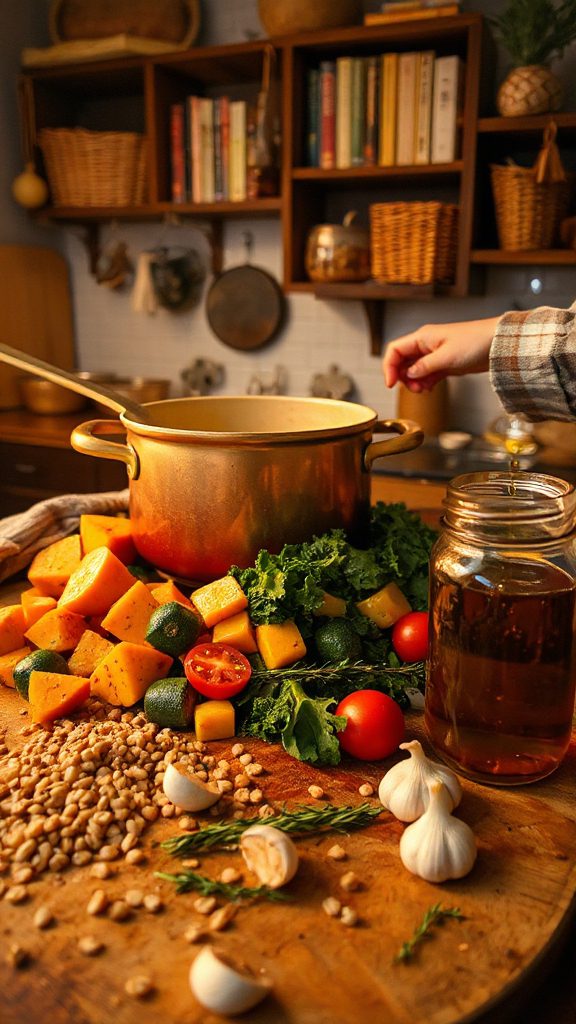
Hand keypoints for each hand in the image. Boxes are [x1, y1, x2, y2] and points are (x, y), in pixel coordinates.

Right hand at [382, 316, 501, 391]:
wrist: (497, 343)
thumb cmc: (475, 342)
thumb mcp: (446, 357)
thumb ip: (424, 367)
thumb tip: (409, 374)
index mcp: (422, 337)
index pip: (395, 350)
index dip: (389, 367)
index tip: (391, 384)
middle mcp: (425, 345)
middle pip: (402, 362)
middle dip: (403, 378)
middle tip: (414, 389)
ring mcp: (434, 354)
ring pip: (414, 370)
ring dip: (415, 382)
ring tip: (424, 390)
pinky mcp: (444, 364)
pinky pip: (427, 374)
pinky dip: (425, 383)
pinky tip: (430, 388)